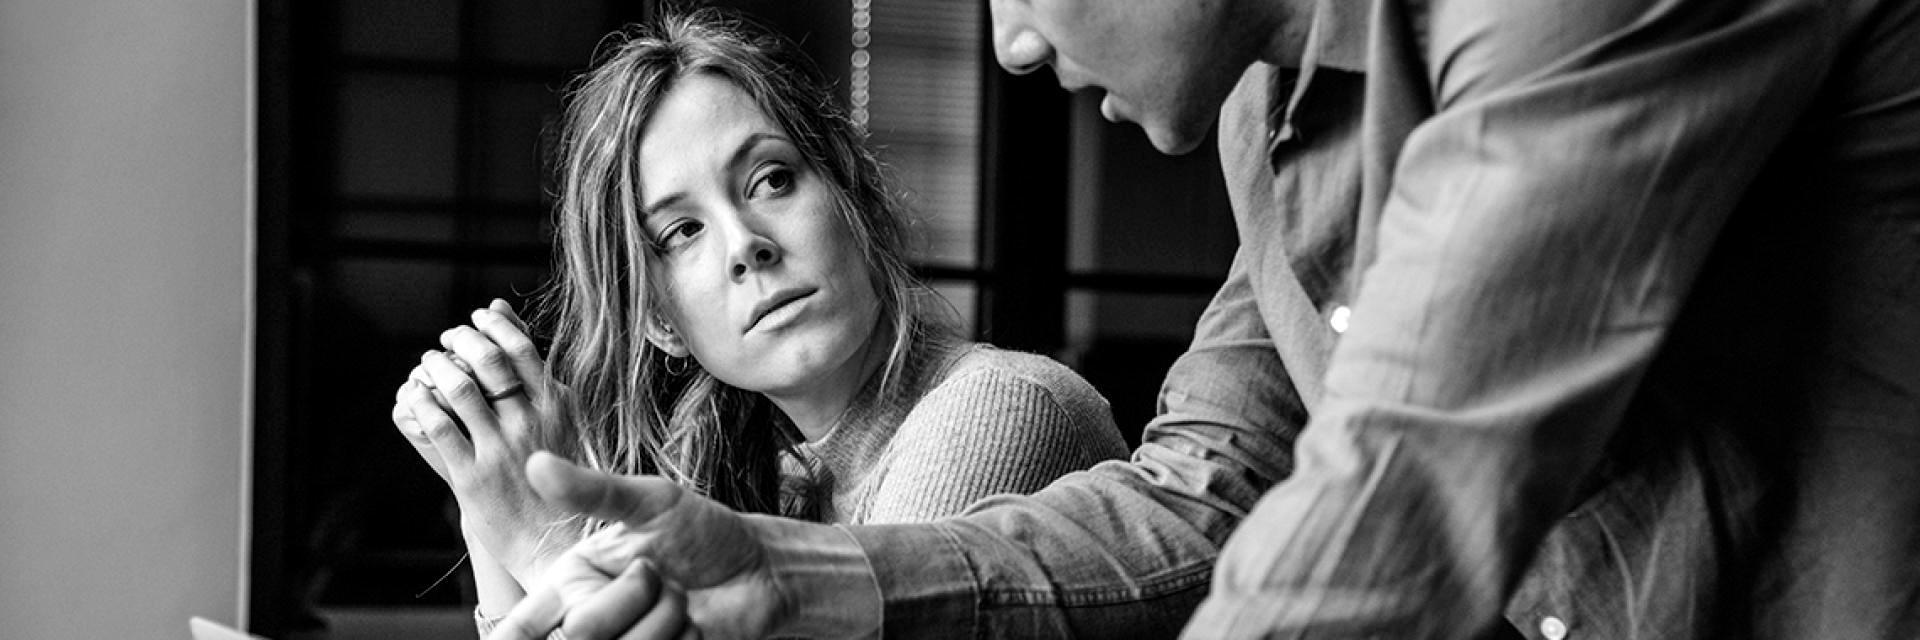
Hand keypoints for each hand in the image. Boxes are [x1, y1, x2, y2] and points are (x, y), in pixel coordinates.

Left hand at [396, 299, 579, 582]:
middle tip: (447, 338)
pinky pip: (438, 428)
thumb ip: (533, 369)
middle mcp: (531, 424)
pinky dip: (421, 404)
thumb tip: (500, 309)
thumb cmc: (559, 474)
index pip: (521, 348)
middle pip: (488, 361)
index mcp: (558, 406)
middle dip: (460, 340)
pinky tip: (415, 395)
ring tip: (429, 363)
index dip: (492, 327)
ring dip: (436, 368)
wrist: (557, 539)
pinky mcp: (472, 477)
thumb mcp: (560, 418)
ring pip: (459, 390)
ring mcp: (501, 450)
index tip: (475, 319)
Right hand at [490, 452, 785, 639]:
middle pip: (581, 634)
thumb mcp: (651, 502)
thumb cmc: (701, 531)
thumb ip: (593, 491)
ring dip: (666, 621)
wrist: (759, 568)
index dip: (513, 638)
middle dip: (634, 597)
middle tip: (660, 574)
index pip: (518, 629)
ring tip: (681, 599)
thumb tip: (536, 464)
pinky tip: (695, 625)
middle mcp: (586, 622)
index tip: (553, 622)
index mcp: (568, 584)